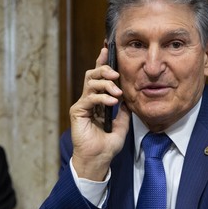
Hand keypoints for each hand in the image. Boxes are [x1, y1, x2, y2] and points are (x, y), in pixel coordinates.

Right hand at [70, 46, 130, 180]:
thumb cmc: (108, 145)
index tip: (108, 48)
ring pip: (90, 82)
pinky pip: (89, 98)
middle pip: (93, 74)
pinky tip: (112, 102)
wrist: (99, 160)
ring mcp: (82, 105)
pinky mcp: (77, 112)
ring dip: (105, 83)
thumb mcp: (122, 124)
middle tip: (117, 74)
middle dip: (105, 69)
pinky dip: (102, 97)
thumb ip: (125, 110)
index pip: (100, 77)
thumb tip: (129, 97)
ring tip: (117, 91)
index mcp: (98, 100)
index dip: (103, 61)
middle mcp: (88, 100)